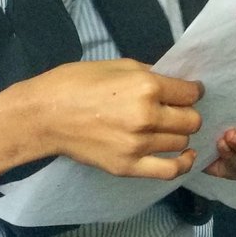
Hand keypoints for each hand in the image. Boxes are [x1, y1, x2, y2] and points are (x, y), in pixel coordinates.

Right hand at [25, 59, 201, 179]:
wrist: (43, 115)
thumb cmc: (77, 83)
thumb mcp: (119, 66)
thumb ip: (152, 74)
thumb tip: (177, 83)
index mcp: (146, 87)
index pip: (190, 93)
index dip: (191, 91)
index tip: (186, 92)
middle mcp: (147, 116)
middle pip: (191, 120)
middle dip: (186, 112)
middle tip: (173, 110)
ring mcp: (138, 144)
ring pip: (181, 142)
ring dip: (178, 134)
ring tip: (165, 128)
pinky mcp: (127, 166)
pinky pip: (169, 171)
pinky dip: (182, 164)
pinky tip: (185, 156)